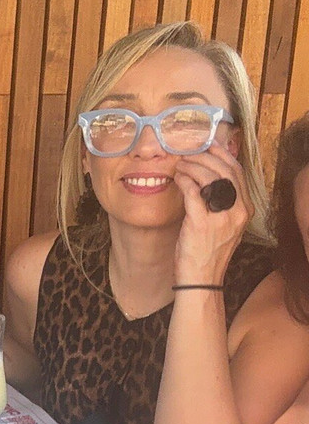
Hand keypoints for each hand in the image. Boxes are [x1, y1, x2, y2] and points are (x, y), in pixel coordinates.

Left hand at [173, 143, 252, 284]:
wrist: (201, 278)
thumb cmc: (206, 250)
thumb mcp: (222, 224)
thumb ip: (220, 202)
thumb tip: (205, 175)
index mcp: (245, 210)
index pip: (238, 173)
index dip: (223, 155)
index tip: (209, 145)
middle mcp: (238, 212)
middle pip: (225, 171)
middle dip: (206, 156)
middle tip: (189, 153)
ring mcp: (221, 218)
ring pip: (210, 177)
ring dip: (193, 166)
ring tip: (180, 165)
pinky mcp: (201, 223)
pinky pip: (193, 192)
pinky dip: (185, 181)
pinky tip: (178, 178)